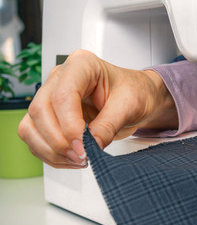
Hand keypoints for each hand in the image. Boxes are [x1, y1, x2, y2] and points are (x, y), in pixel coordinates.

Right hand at [18, 50, 177, 168]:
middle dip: (58, 140)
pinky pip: (36, 138)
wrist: (137, 98)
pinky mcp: (49, 116)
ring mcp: (51, 96)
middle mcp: (60, 78)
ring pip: (31, 126)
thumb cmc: (134, 92)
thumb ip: (109, 125)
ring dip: (51, 150)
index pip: (62, 94)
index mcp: (82, 65)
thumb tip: (91, 147)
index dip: (69, 124)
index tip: (83, 147)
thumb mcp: (129, 106)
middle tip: (81, 156)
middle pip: (40, 110)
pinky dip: (50, 154)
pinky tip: (71, 159)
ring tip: (78, 160)